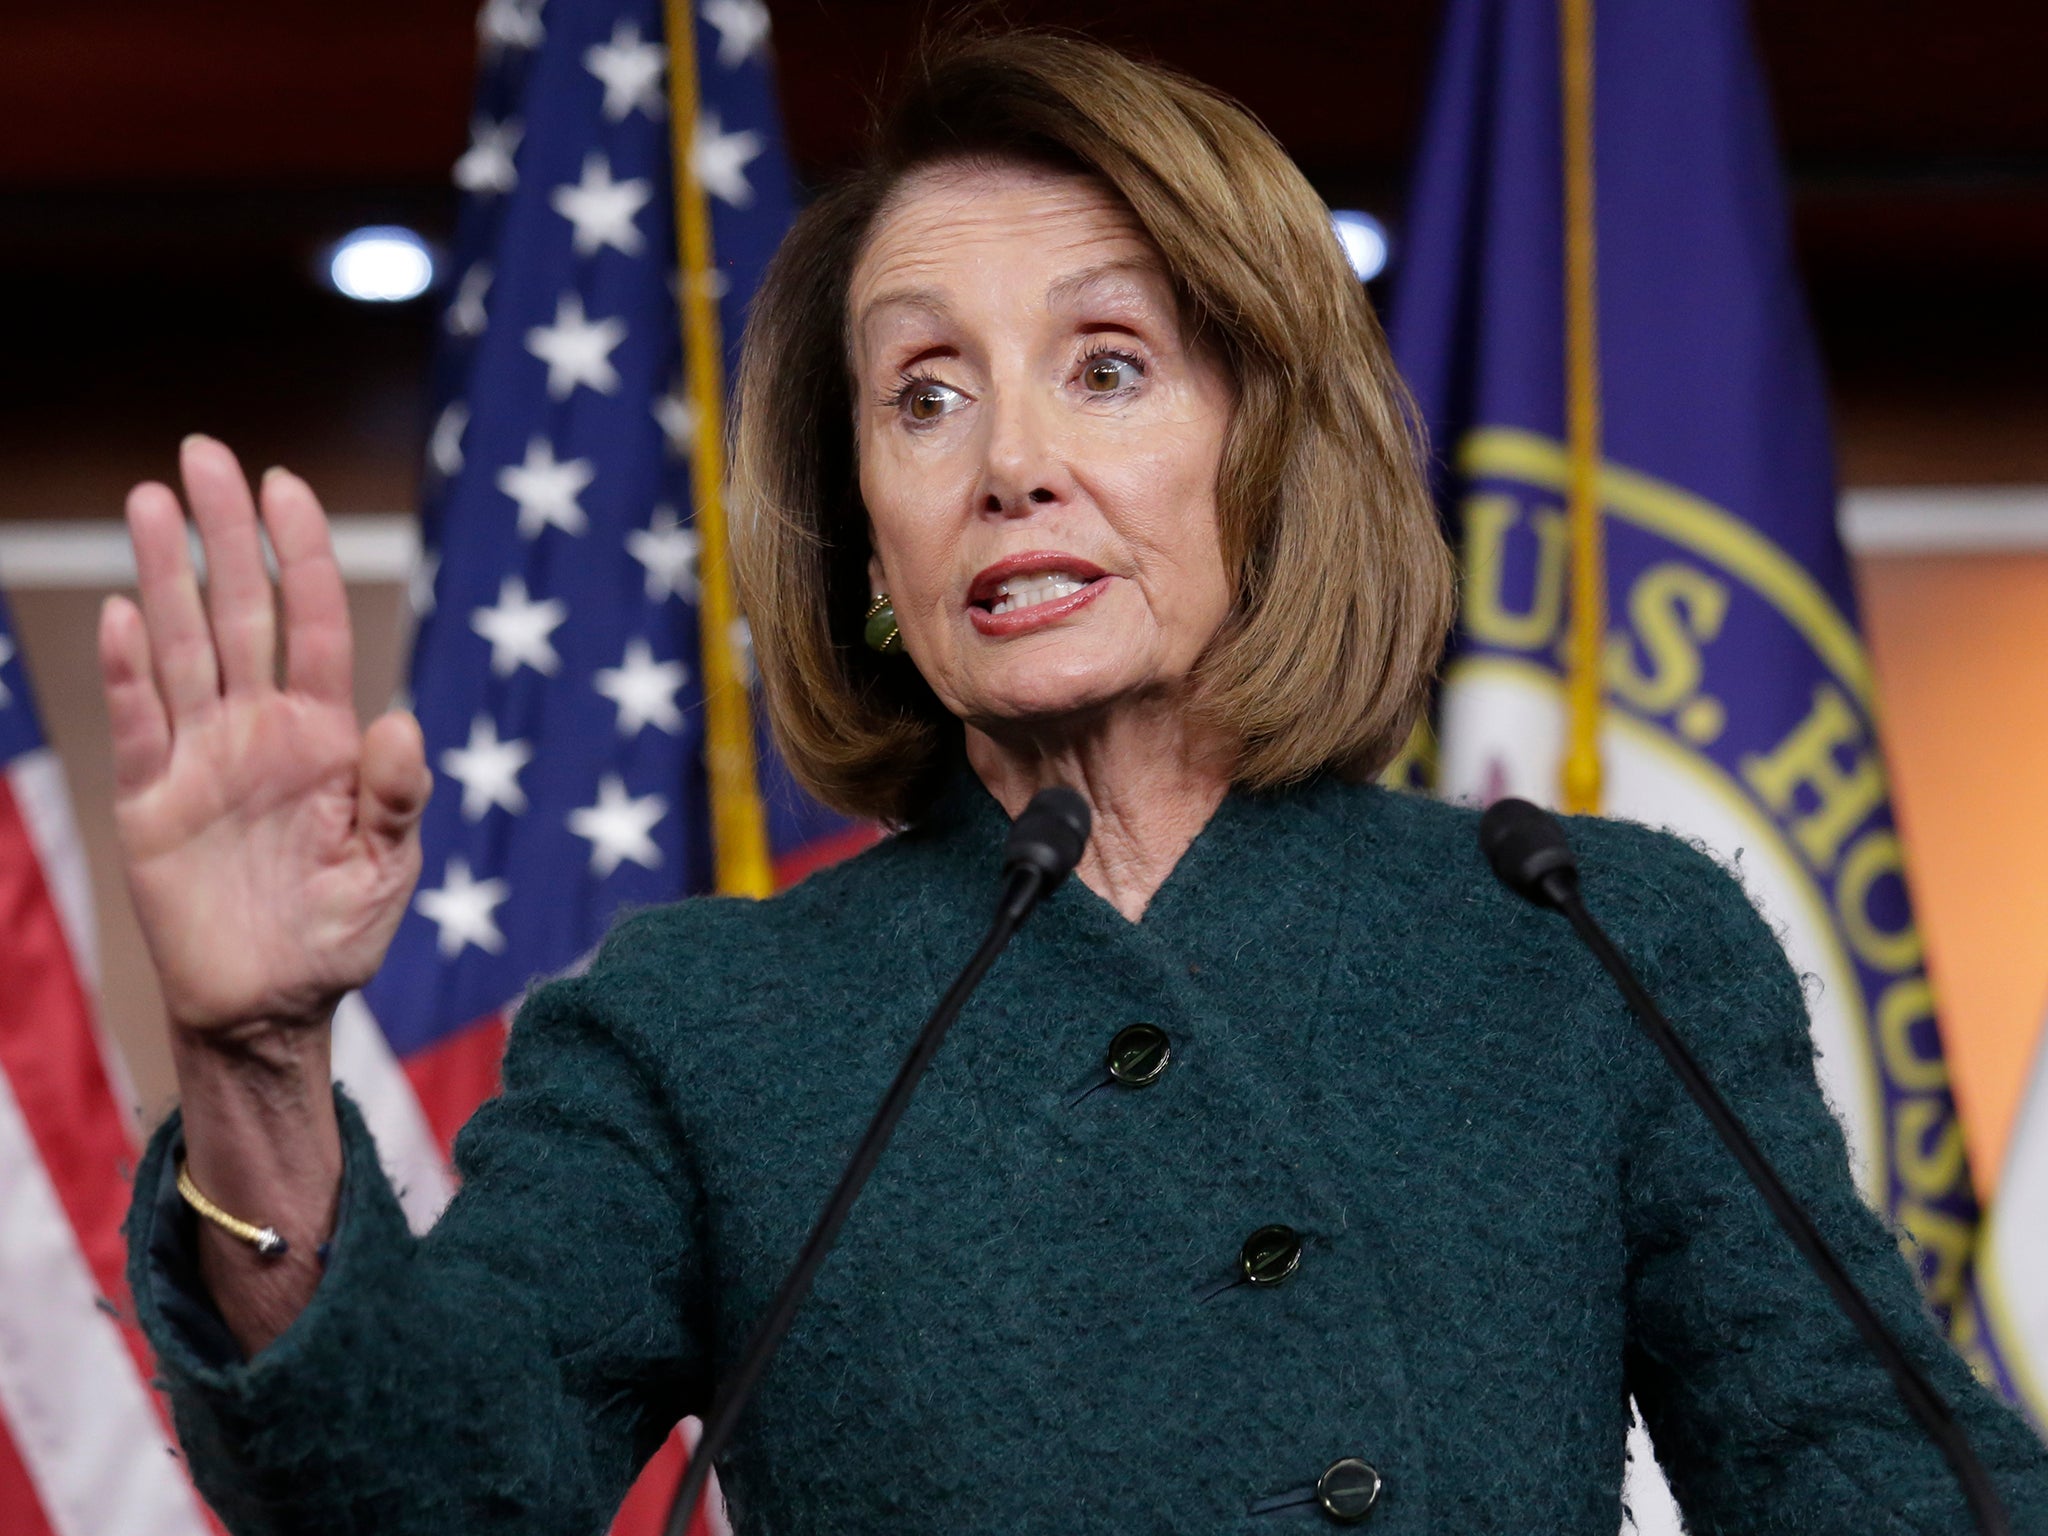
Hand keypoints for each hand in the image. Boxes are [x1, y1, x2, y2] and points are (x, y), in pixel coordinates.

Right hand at [100, 436, 431, 1037]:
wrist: (271, 1006)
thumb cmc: (340, 930)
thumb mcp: (388, 868)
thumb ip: (396, 798)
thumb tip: (402, 726)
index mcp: (326, 735)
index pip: (313, 624)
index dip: (302, 554)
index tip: (285, 484)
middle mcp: (259, 729)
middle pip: (240, 611)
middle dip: (225, 533)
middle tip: (204, 454)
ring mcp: (200, 758)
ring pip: (181, 648)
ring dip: (165, 575)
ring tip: (150, 500)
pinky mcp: (150, 802)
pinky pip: (139, 724)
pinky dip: (128, 674)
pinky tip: (124, 614)